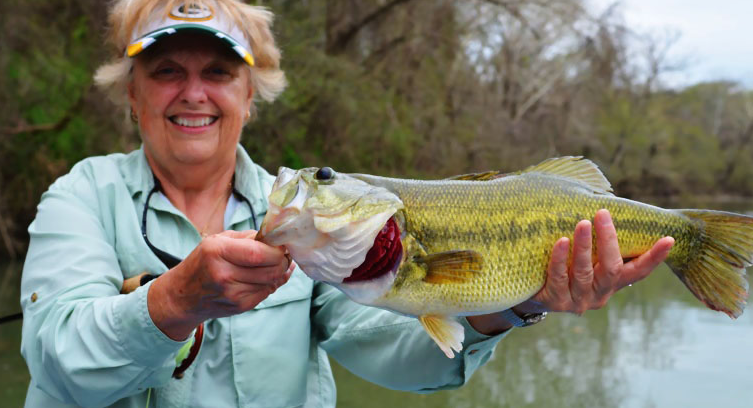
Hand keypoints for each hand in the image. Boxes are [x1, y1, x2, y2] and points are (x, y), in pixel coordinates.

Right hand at [148, 230, 293, 339]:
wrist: (183, 296)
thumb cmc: (203, 262)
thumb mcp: (219, 240)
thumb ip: (249, 237)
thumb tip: (278, 240)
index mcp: (217, 252)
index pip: (259, 253)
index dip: (277, 250)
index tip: (281, 244)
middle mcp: (224, 274)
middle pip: (270, 269)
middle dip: (283, 261)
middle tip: (283, 254)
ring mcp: (232, 294)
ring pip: (272, 281)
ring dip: (279, 272)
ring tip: (275, 264)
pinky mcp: (240, 306)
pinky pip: (266, 292)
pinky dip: (272, 283)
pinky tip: (265, 276)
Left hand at [523, 209, 673, 313]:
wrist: (536, 295)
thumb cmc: (568, 267)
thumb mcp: (589, 258)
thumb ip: (601, 242)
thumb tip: (607, 201)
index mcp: (613, 283)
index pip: (639, 271)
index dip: (655, 257)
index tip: (669, 239)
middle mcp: (600, 294)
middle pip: (611, 269)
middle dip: (608, 240)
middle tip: (602, 212)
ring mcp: (578, 300)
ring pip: (585, 272)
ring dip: (584, 246)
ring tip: (582, 223)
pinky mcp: (555, 301)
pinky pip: (559, 277)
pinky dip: (560, 259)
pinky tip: (561, 241)